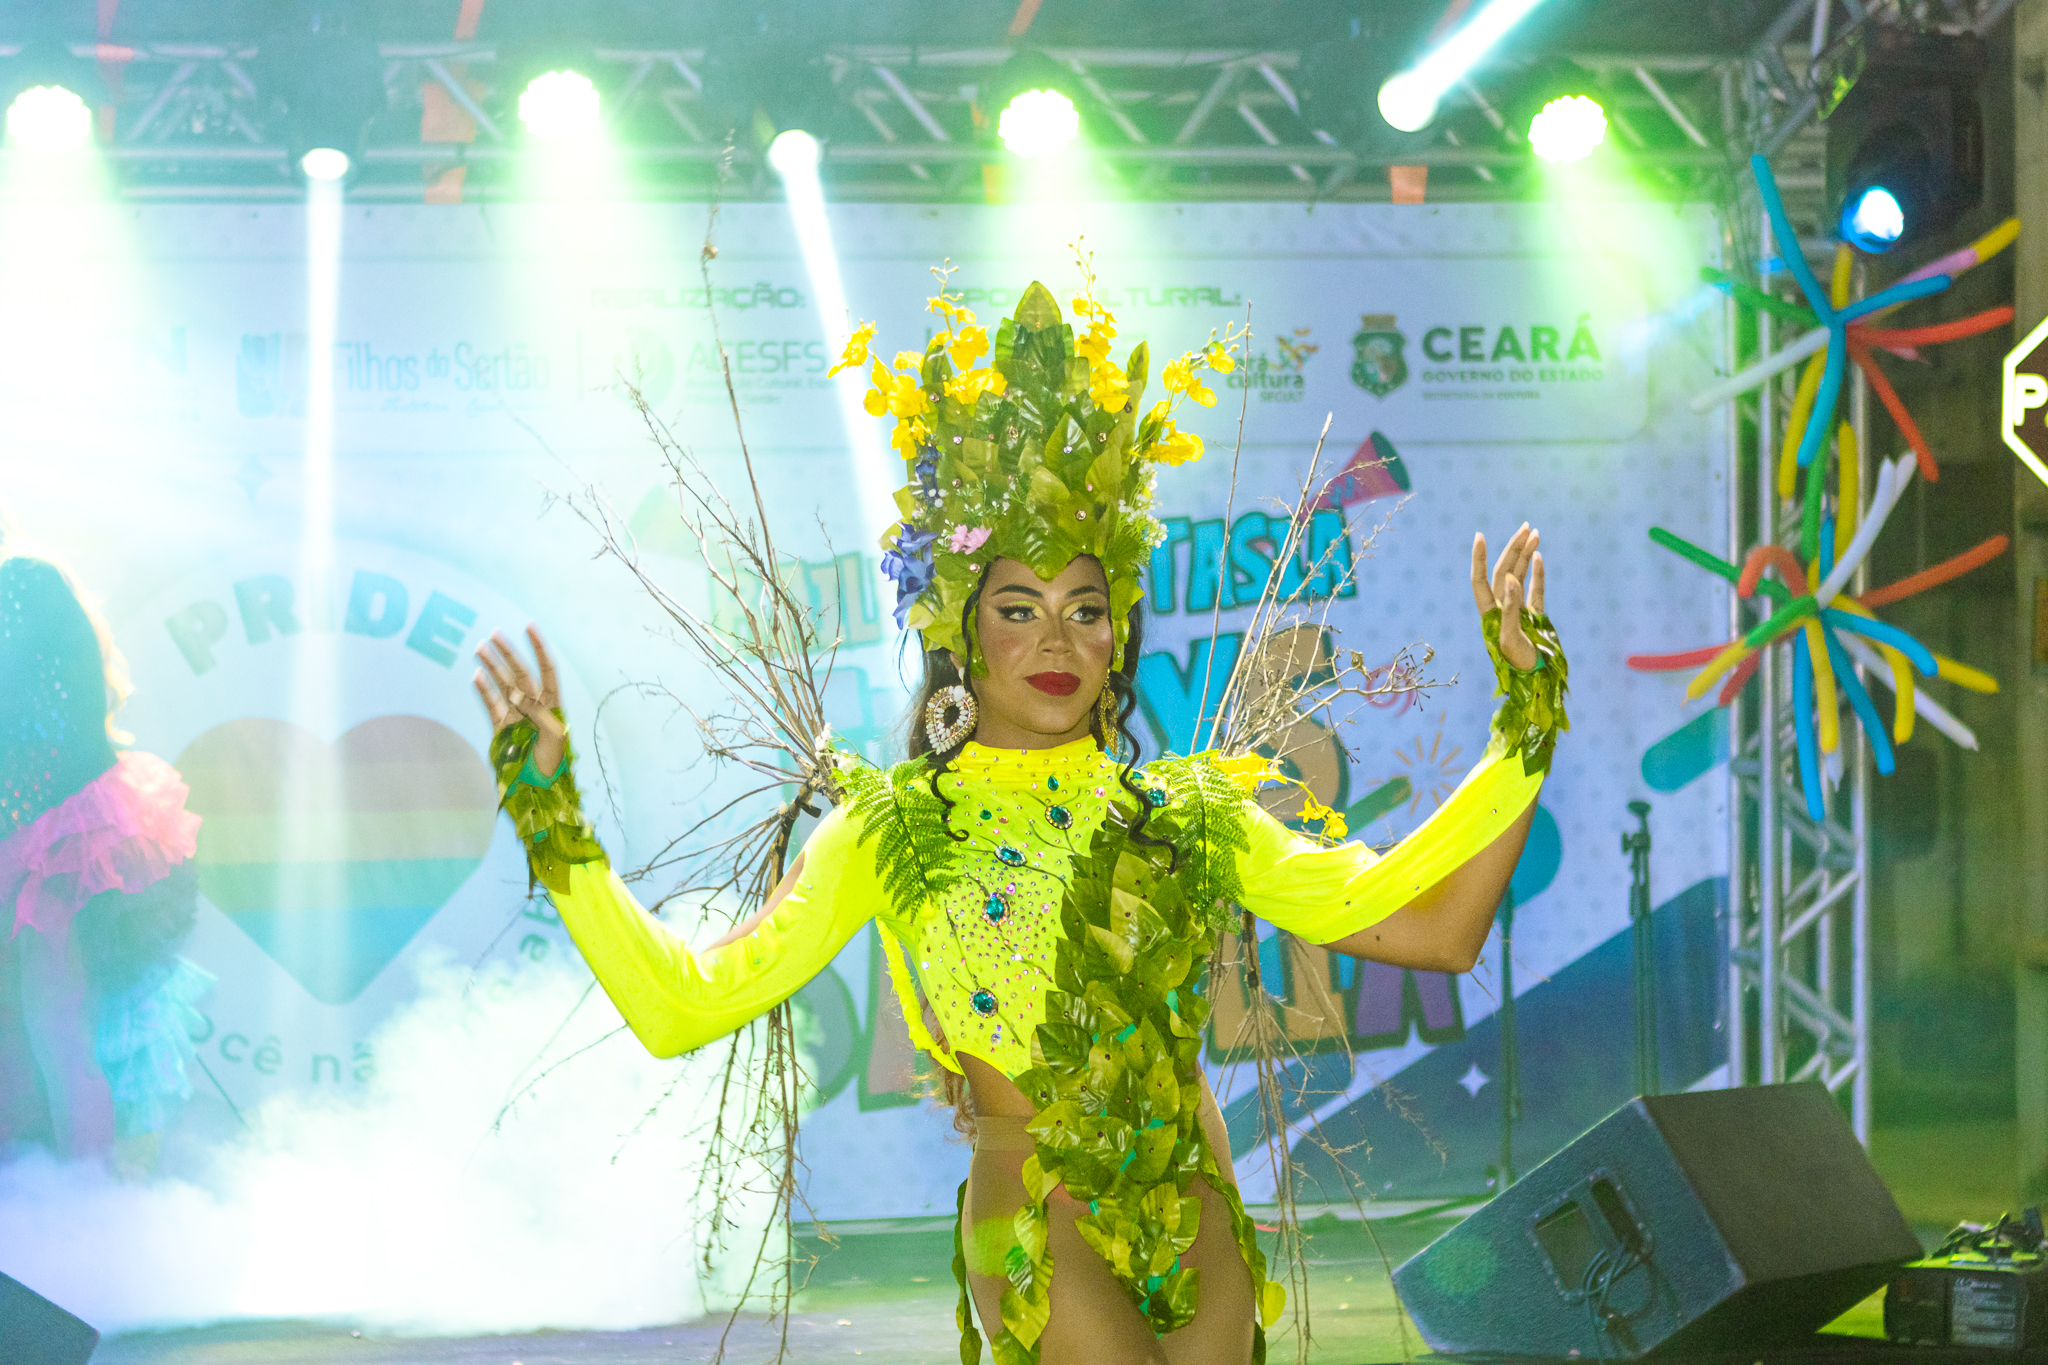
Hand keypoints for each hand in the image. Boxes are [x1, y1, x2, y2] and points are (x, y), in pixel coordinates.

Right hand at [475, 626, 566, 777]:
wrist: (538, 792)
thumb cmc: (552, 765)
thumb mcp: (553, 737)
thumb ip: (538, 713)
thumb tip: (518, 695)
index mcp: (554, 705)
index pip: (547, 669)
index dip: (539, 647)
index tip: (529, 626)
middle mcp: (536, 706)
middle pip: (522, 673)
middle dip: (509, 653)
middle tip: (494, 634)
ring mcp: (517, 716)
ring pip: (504, 685)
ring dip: (493, 666)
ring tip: (480, 647)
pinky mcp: (502, 729)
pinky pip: (492, 705)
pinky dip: (485, 690)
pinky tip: (477, 675)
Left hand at [1471, 524, 1545, 671]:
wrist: (1539, 683)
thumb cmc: (1520, 665)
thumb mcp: (1511, 639)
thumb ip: (1511, 609)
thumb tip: (1512, 579)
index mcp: (1490, 614)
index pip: (1480, 580)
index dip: (1480, 559)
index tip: (1480, 536)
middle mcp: (1501, 609)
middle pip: (1503, 572)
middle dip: (1513, 549)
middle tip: (1526, 528)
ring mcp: (1519, 611)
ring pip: (1520, 576)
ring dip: (1526, 555)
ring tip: (1535, 534)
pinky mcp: (1535, 617)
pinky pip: (1536, 590)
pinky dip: (1538, 573)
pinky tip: (1539, 556)